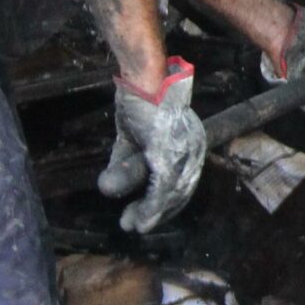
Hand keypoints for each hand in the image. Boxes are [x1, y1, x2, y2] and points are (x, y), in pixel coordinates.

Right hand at [99, 59, 204, 234]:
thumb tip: (111, 183)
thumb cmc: (139, 101)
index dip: (165, 201)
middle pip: (180, 191)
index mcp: (190, 144)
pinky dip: (150, 208)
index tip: (146, 214)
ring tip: (129, 226)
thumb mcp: (131, 136)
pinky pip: (161, 189)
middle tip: (134, 226)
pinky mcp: (168, 154)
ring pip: (170, 194)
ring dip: (149, 214)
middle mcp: (193, 150)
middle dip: (157, 212)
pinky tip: (139, 221)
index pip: (182, 180)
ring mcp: (183, 152)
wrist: (141, 79)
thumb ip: (127, 159)